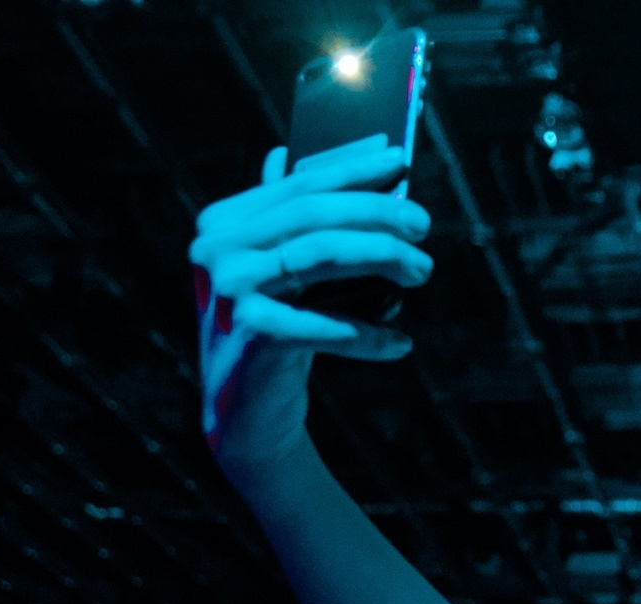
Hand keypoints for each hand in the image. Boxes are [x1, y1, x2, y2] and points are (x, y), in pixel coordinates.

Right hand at [192, 139, 432, 469]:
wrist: (242, 414)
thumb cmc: (270, 334)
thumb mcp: (273, 272)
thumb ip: (281, 217)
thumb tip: (290, 154)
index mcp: (222, 223)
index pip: (297, 185)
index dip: (352, 170)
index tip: (400, 162)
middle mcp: (217, 250)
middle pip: (313, 215)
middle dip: (377, 214)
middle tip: (423, 226)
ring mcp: (229, 291)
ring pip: (321, 255)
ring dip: (383, 259)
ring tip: (421, 270)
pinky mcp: (251, 334)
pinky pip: (326, 324)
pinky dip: (368, 334)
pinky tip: (400, 342)